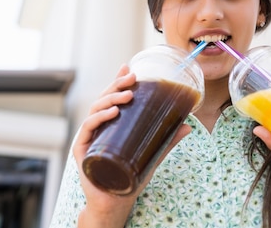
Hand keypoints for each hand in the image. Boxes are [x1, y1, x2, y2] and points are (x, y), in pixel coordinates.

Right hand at [72, 65, 191, 226]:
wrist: (114, 202)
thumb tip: (188, 125)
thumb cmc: (130, 177)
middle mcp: (97, 128)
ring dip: (110, 99)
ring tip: (126, 96)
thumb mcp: (152, 155)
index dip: (118, 80)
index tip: (128, 67)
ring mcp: (89, 138)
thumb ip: (167, 141)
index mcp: (110, 125)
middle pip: (103, 99)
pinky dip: (99, 118)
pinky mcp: (82, 150)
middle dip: (116, 85)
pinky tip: (112, 113)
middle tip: (132, 78)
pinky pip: (88, 129)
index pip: (112, 97)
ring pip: (96, 110)